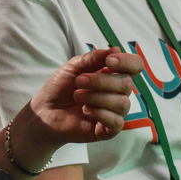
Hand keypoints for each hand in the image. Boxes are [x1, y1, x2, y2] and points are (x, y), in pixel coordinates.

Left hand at [26, 47, 141, 144]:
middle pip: (127, 84)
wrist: (45, 111)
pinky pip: (116, 121)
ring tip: (78, 96)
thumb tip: (116, 49)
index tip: (109, 61)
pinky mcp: (108, 130)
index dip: (127, 62)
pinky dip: (100, 113)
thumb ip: (94, 58)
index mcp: (113, 75)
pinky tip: (85, 111)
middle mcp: (118, 93)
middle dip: (101, 81)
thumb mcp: (74, 66)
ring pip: (122, 103)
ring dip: (96, 97)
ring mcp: (115, 112)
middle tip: (79, 81)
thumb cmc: (61, 87)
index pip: (135, 66)